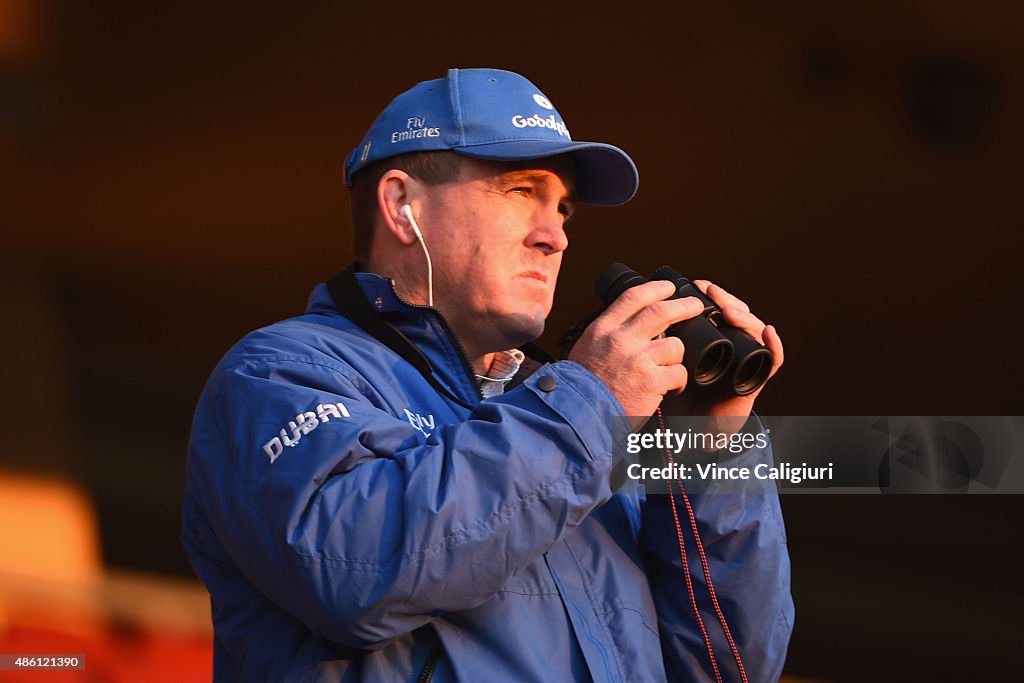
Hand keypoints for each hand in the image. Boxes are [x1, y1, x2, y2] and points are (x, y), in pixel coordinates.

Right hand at [569, 280, 703, 429]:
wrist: (579, 415)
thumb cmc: (582, 386)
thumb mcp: (587, 348)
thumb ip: (608, 334)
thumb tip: (629, 323)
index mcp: (603, 329)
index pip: (633, 297)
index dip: (655, 288)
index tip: (669, 287)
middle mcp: (620, 339)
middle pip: (660, 312)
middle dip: (683, 306)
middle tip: (695, 306)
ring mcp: (637, 359)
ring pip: (675, 346)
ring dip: (677, 357)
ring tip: (672, 367)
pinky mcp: (650, 381)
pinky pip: (678, 374)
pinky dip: (679, 382)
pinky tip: (673, 388)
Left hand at [661, 280, 783, 424]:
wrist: (689, 432)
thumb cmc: (678, 399)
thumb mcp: (664, 366)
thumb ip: (656, 346)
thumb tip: (637, 320)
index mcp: (711, 340)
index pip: (717, 310)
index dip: (710, 296)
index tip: (695, 284)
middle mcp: (730, 347)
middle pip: (737, 315)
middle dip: (725, 299)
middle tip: (709, 291)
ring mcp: (744, 362)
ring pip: (754, 331)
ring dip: (744, 318)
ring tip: (728, 311)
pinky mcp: (755, 381)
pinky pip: (772, 361)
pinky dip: (774, 346)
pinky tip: (768, 333)